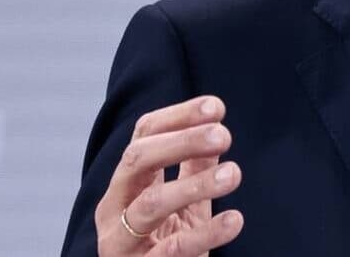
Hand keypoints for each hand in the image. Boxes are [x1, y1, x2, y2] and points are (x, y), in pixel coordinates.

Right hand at [94, 95, 243, 255]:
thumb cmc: (167, 243)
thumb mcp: (184, 202)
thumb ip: (194, 166)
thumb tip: (214, 125)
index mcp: (127, 184)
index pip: (143, 135)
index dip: (177, 117)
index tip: (216, 107)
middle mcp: (115, 208)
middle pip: (136, 161)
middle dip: (181, 142)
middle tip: (224, 135)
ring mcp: (122, 242)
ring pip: (151, 205)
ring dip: (195, 186)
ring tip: (235, 174)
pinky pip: (172, 250)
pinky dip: (206, 233)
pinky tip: (234, 220)